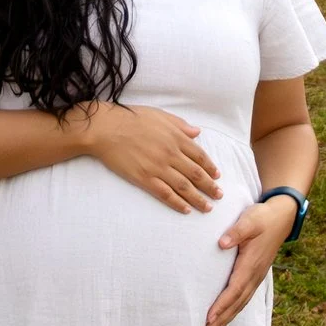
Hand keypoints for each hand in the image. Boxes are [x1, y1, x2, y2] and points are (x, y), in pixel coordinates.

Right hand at [81, 104, 221, 212]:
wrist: (106, 128)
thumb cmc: (132, 118)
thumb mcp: (160, 115)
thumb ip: (180, 125)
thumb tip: (197, 132)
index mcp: (176, 137)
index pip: (200, 156)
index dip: (211, 167)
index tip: (217, 176)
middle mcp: (171, 154)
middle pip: (196, 174)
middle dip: (210, 187)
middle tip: (219, 195)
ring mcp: (158, 167)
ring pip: (184, 187)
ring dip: (199, 199)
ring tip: (208, 207)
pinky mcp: (144, 178)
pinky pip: (165, 194)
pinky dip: (178, 203)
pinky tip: (186, 210)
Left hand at [204, 194, 298, 325]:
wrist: (281, 218)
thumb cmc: (262, 218)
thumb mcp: (250, 220)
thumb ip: (236, 231)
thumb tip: (222, 243)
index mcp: (251, 264)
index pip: (234, 289)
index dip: (222, 304)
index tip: (209, 317)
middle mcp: (255, 275)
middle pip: (237, 302)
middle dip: (222, 319)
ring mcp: (256, 277)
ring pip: (241, 303)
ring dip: (226, 319)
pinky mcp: (255, 275)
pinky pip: (244, 297)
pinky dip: (233, 310)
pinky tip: (225, 317)